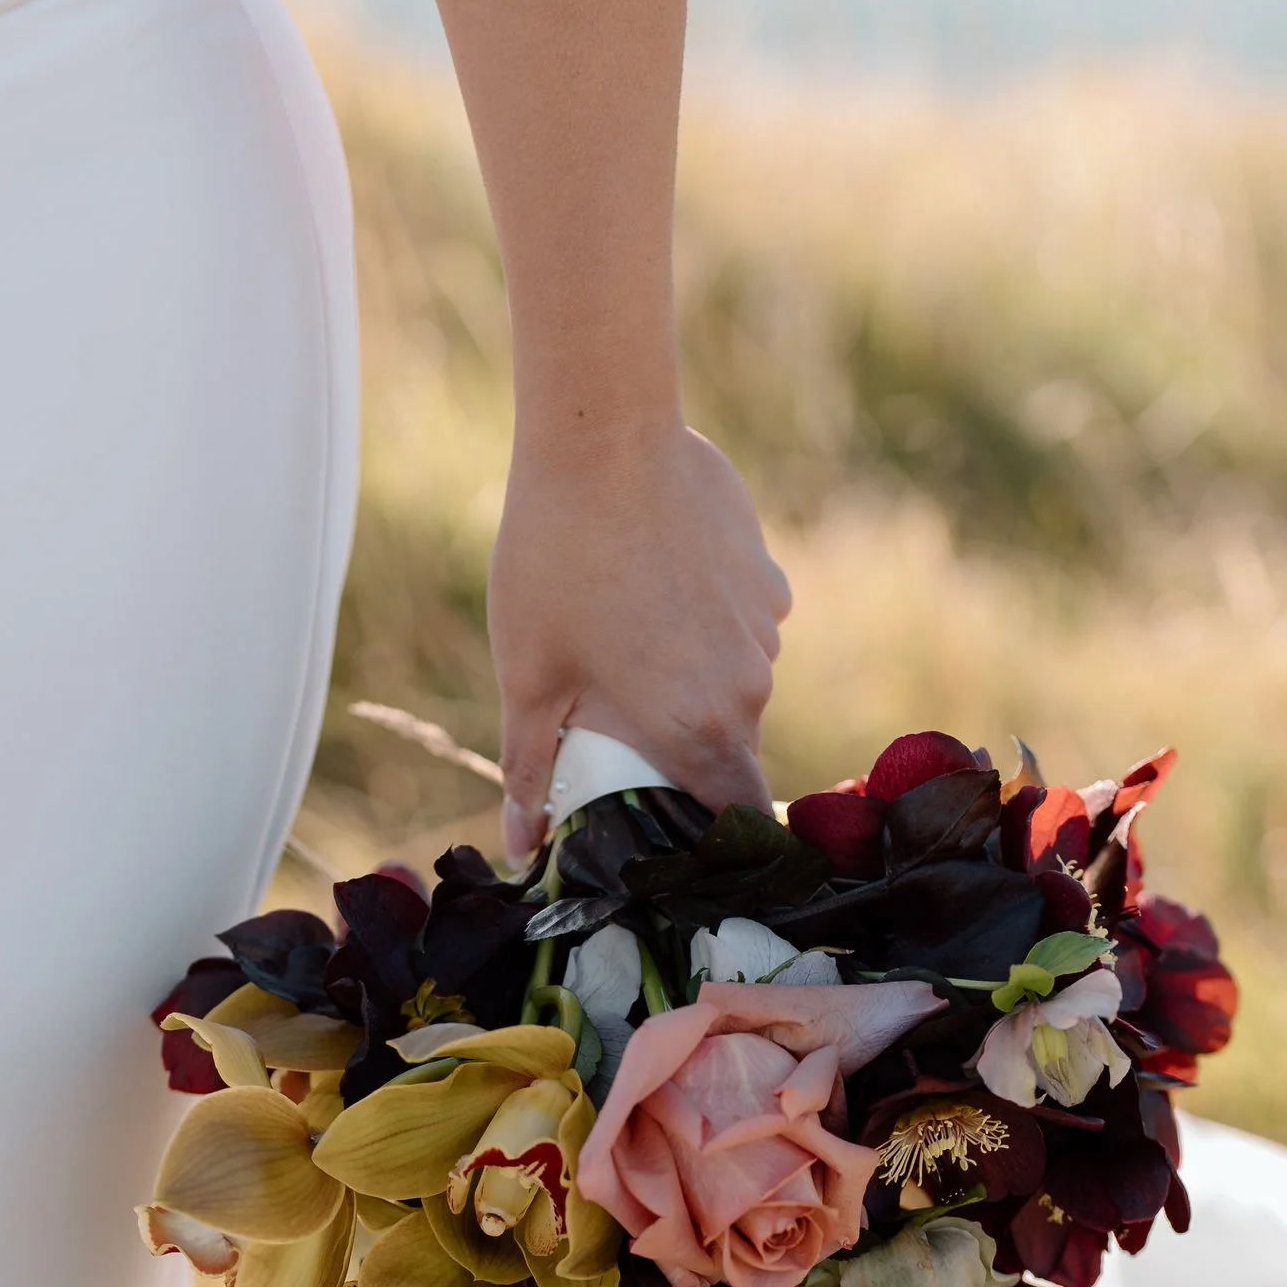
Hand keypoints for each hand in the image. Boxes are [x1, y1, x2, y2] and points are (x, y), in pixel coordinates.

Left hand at [489, 418, 790, 863]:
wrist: (605, 438)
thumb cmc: (557, 562)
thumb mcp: (529, 679)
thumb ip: (531, 771)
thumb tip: (521, 848)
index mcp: (702, 727)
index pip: (734, 816)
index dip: (707, 837)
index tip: (666, 830)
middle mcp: (750, 685)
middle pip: (728, 748)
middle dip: (681, 749)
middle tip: (614, 725)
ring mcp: (764, 627)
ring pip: (735, 684)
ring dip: (693, 683)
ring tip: (626, 642)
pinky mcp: (765, 576)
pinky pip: (742, 626)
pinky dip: (707, 626)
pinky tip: (655, 587)